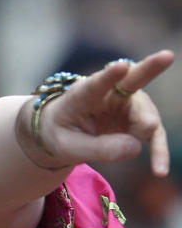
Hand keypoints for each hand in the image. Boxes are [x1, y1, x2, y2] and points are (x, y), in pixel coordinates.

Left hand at [36, 50, 173, 175]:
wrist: (60, 132)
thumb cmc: (59, 134)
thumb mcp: (67, 147)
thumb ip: (97, 148)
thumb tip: (136, 147)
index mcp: (81, 95)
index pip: (96, 84)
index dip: (109, 76)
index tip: (121, 66)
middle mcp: (109, 92)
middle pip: (132, 80)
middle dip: (149, 68)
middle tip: (167, 56)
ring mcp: (127, 103)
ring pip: (146, 116)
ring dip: (140, 136)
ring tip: (123, 150)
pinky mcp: (139, 118)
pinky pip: (154, 134)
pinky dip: (158, 152)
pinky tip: (160, 171)